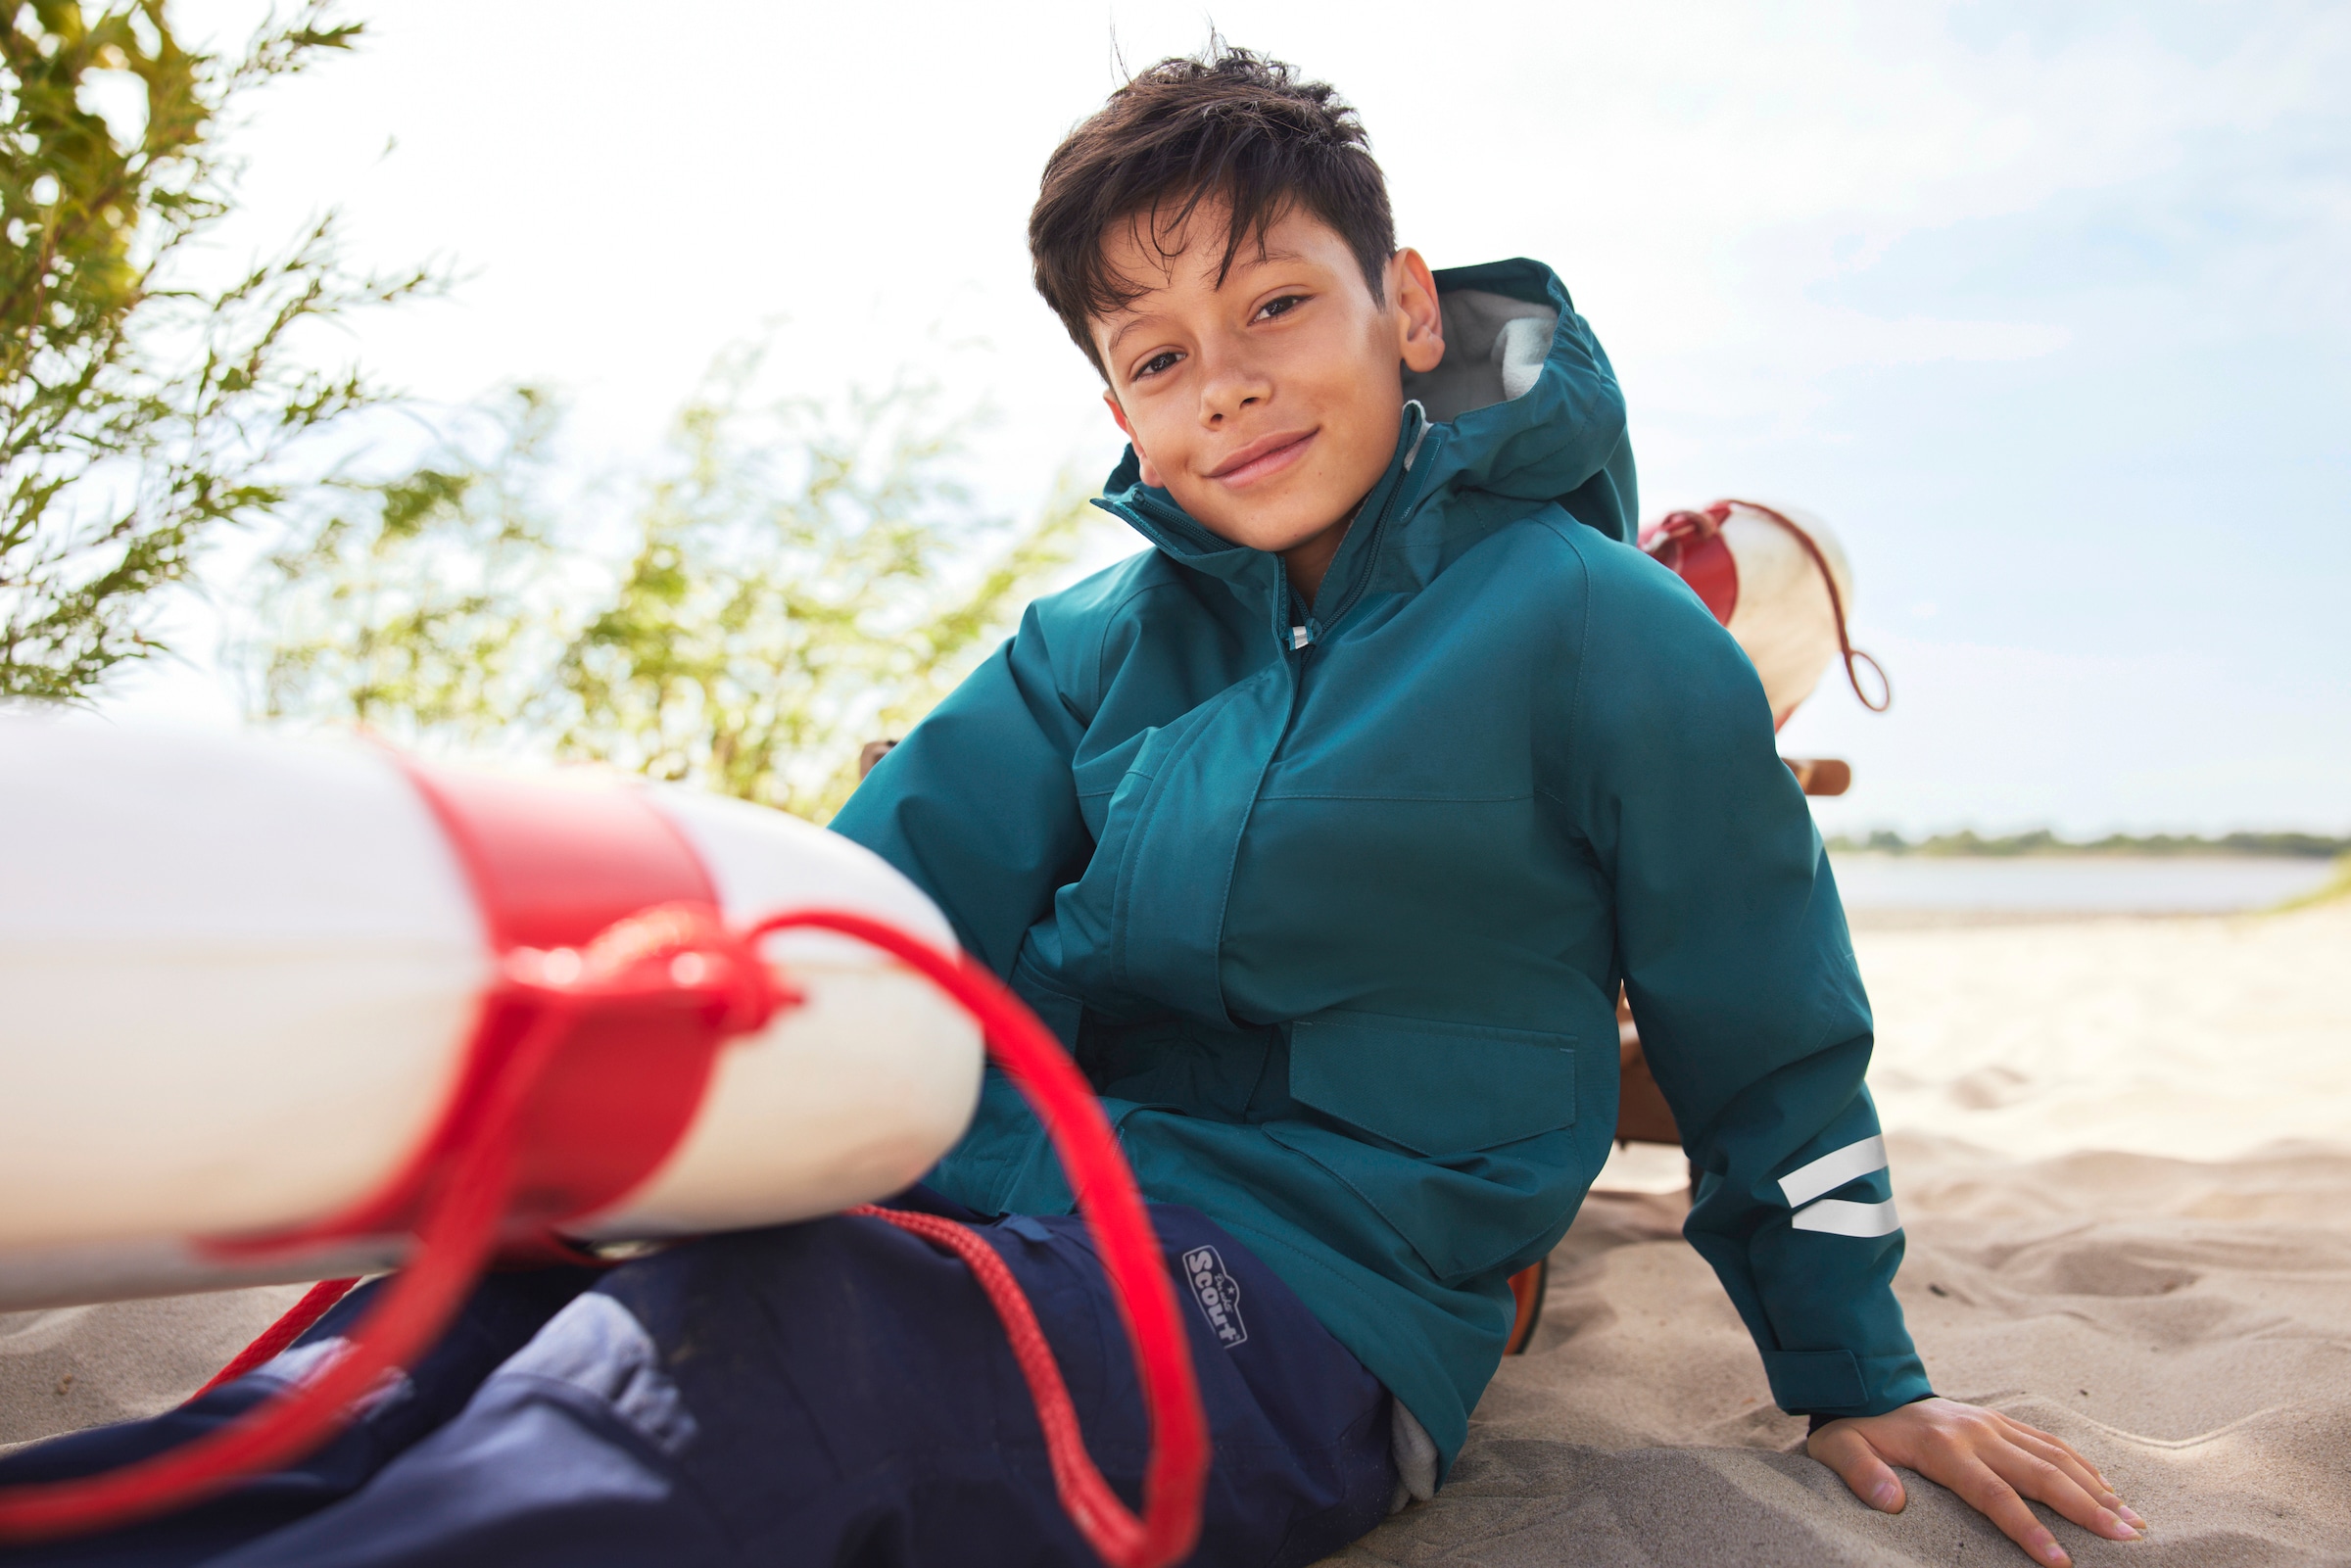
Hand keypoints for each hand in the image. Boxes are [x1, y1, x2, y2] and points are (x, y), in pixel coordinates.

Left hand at [1809, 1397, 2146, 1565]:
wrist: (1867, 1385)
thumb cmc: (1857, 1430)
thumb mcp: (1839, 1450)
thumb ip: (1860, 1473)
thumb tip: (1889, 1501)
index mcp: (1943, 1447)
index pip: (1993, 1494)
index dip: (2027, 1528)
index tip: (2060, 1562)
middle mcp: (1977, 1433)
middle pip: (2041, 1474)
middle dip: (2087, 1509)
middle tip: (2127, 1540)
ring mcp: (1992, 1424)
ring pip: (2055, 1456)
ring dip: (2096, 1489)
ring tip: (2133, 1522)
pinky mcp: (2000, 1420)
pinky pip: (2049, 1441)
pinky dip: (2083, 1465)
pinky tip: (2108, 1489)